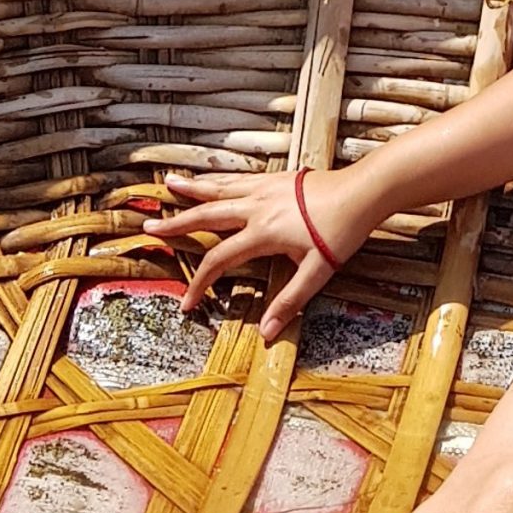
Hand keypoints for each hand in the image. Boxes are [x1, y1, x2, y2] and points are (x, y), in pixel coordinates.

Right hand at [143, 163, 374, 342]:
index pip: (219, 260)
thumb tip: (266, 334)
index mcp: (262, 232)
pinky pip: (238, 178)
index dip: (199, 284)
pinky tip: (213, 178)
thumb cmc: (342, 231)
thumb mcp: (317, 272)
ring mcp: (265, 188)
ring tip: (169, 183)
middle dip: (176, 223)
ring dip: (193, 189)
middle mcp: (256, 206)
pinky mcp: (277, 178)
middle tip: (149, 226)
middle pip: (207, 215)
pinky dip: (219, 179)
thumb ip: (289, 302)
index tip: (186, 303)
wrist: (363, 191)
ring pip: (220, 188)